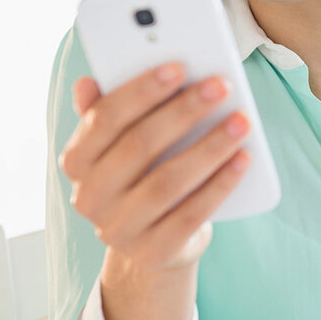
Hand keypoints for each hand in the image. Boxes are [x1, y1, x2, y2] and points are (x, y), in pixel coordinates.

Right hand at [59, 62, 251, 269]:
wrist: (153, 242)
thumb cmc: (140, 176)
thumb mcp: (120, 145)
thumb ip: (108, 111)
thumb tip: (88, 81)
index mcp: (76, 161)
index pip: (104, 119)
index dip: (141, 91)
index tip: (178, 67)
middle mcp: (90, 197)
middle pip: (139, 146)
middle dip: (183, 112)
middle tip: (219, 86)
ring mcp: (119, 230)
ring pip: (167, 182)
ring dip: (209, 147)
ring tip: (240, 122)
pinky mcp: (153, 252)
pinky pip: (192, 214)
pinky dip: (220, 185)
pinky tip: (243, 159)